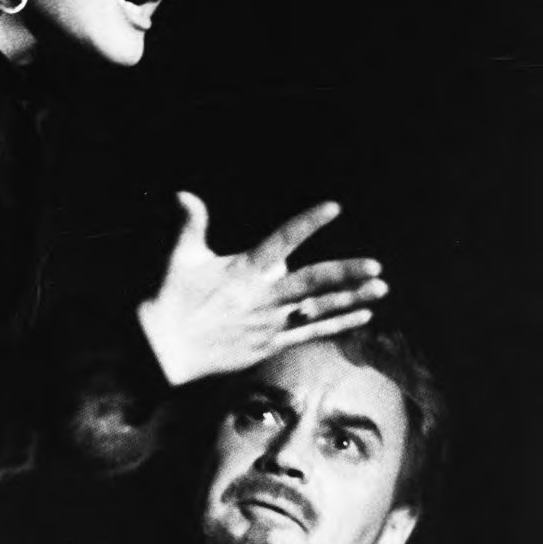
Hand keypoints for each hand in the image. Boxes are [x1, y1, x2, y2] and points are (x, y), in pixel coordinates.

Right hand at [138, 194, 387, 384]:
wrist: (162, 351)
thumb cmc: (171, 299)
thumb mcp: (181, 258)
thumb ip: (192, 224)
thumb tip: (183, 193)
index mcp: (244, 270)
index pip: (282, 240)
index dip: (308, 223)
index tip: (334, 207)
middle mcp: (262, 297)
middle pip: (311, 282)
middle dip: (344, 274)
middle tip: (375, 266)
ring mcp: (268, 324)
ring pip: (317, 310)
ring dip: (351, 299)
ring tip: (380, 289)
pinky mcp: (268, 345)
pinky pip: (310, 334)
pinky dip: (337, 324)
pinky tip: (362, 316)